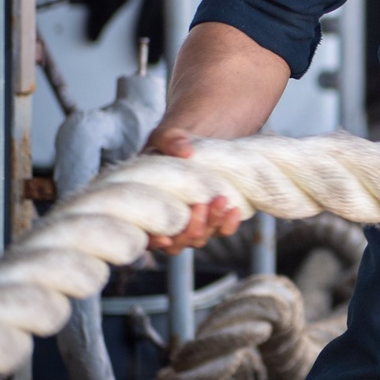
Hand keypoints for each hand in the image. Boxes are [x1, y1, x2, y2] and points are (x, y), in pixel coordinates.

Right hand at [144, 124, 242, 254]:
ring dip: (211, 223)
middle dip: (189, 230)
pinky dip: (228, 224)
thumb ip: (169, 140)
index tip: (164, 237)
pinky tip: (234, 210)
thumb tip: (184, 150)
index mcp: (146, 206)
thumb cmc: (175, 141)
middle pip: (176, 244)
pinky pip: (221, 230)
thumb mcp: (167, 135)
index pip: (145, 234)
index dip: (153, 240)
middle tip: (200, 206)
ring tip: (221, 201)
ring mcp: (191, 222)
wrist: (202, 139)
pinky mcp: (213, 218)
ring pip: (199, 238)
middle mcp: (167, 221)